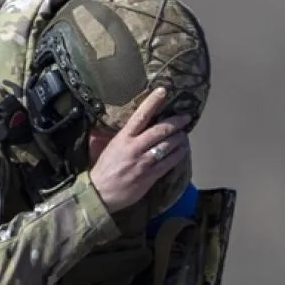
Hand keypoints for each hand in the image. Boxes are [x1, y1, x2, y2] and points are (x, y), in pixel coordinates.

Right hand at [89, 87, 190, 213]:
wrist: (99, 193)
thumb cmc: (103, 169)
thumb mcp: (110, 147)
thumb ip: (124, 136)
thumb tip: (135, 125)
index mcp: (123, 138)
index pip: (140, 115)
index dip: (152, 102)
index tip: (163, 91)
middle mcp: (134, 148)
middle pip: (160, 130)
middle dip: (176, 122)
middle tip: (185, 117)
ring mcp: (143, 162)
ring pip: (168, 146)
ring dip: (179, 138)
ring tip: (184, 135)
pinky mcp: (150, 176)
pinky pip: (169, 163)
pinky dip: (178, 155)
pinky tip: (182, 151)